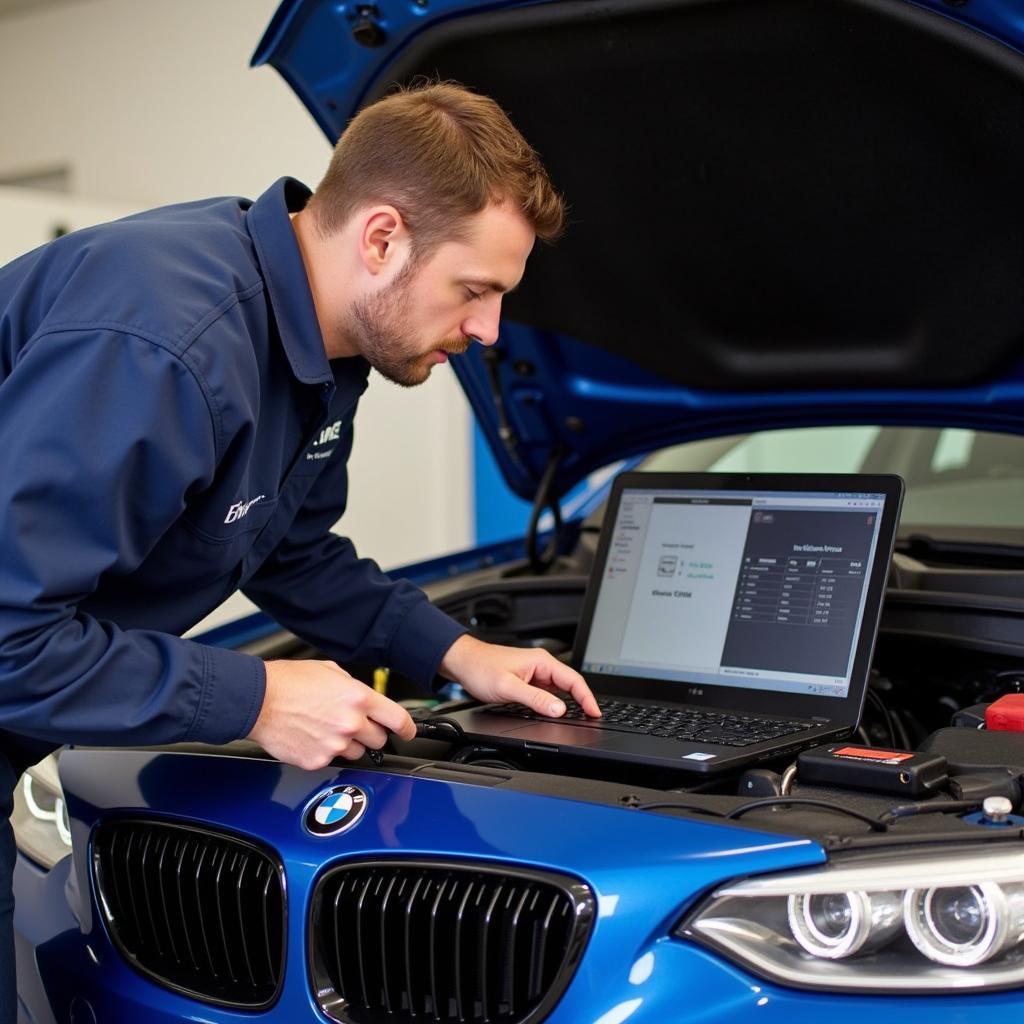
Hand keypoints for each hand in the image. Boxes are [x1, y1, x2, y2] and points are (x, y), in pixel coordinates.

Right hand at [247, 660, 415, 769]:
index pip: (397, 719)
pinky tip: (311, 736)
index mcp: (358, 698)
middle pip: (379, 740)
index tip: (409, 732)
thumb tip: (364, 700)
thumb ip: (353, 688)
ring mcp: (335, 744)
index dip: (408, 728)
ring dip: (349, 744)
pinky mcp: (318, 760)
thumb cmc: (288, 682)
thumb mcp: (329, 671)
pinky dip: (325, 752)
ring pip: (357, 753)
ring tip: (326, 728)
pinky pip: (332, 760)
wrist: (257, 699)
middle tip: (354, 725)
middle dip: (371, 734)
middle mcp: (351, 723)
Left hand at [439, 635, 601, 717]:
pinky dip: (555, 703)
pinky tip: (555, 712)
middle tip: (591, 718)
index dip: (587, 697)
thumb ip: (535, 699)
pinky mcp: (528, 680)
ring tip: (579, 717)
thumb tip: (559, 709)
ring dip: (570, 703)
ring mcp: (535, 673)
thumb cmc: (481, 668)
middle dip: (582, 701)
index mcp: (542, 662)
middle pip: (570, 685)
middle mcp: (541, 665)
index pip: (573, 680)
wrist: (463, 662)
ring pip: (559, 689)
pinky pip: (548, 692)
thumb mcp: (508, 687)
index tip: (595, 712)